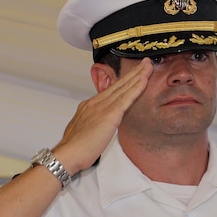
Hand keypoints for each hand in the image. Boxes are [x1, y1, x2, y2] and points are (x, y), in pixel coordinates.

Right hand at [51, 57, 153, 174]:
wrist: (68, 154)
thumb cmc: (74, 148)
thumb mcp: (82, 130)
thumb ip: (91, 122)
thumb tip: (96, 124)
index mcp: (88, 106)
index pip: (110, 91)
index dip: (123, 81)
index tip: (133, 73)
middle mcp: (95, 103)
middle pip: (118, 85)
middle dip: (133, 72)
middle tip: (145, 62)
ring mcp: (102, 107)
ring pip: (123, 88)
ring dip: (137, 75)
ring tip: (148, 65)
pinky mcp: (110, 115)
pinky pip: (126, 98)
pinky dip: (136, 87)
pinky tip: (144, 79)